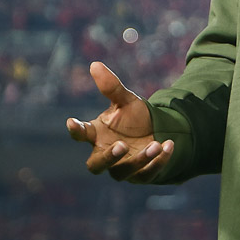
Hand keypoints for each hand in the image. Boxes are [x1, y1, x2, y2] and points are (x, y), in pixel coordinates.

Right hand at [65, 62, 172, 181]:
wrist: (158, 131)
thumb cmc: (134, 117)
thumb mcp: (125, 101)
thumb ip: (111, 87)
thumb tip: (95, 64)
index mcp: (97, 135)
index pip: (81, 134)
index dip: (76, 130)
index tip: (72, 122)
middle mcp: (105, 154)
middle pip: (95, 166)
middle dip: (108, 158)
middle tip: (121, 145)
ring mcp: (123, 168)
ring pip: (122, 172)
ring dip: (139, 159)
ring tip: (154, 144)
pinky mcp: (141, 175)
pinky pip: (147, 174)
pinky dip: (158, 162)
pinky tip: (168, 145)